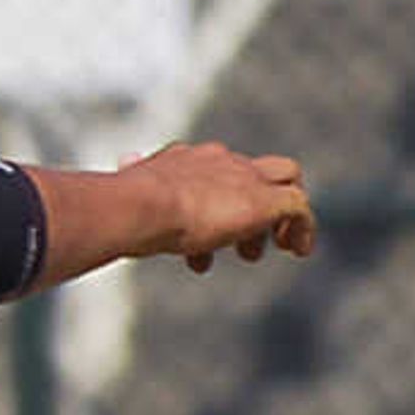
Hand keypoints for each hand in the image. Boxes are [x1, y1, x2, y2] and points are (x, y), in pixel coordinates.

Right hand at [129, 140, 315, 274]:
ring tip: (257, 255)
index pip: (212, 170)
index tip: (205, 231)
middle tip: (241, 245)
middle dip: (254, 204)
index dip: (214, 198)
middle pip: (258, 169)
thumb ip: (127, 183)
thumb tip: (112, 173)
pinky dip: (302, 228)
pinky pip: (299, 208)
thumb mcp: (125, 194)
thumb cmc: (124, 208)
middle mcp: (219, 161)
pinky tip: (299, 251)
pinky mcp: (265, 200)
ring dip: (276, 221)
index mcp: (185, 159)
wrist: (138, 206)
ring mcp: (244, 178)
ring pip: (286, 182)